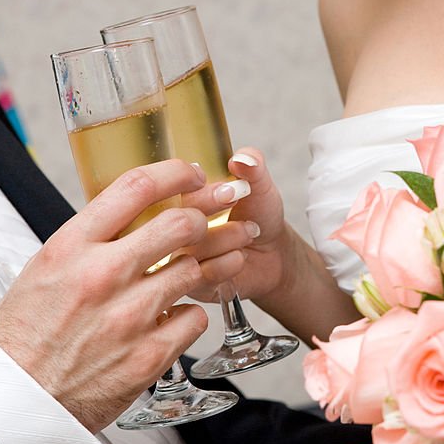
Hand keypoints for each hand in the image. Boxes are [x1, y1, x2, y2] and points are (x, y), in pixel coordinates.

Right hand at [0, 160, 210, 432]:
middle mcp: (102, 275)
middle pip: (179, 224)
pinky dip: (193, 312)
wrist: (18, 399)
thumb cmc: (29, 331)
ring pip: (195, 270)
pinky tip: (184, 312)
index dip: (175, 173)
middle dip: (208, 214)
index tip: (193, 173)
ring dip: (215, 259)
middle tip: (220, 213)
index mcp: (71, 247)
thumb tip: (136, 216)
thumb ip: (91, 241)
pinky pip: (195, 318)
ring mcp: (130, 316)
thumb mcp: (46, 269)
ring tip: (229, 252)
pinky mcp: (150, 354)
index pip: (135, 188)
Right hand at [179, 148, 295, 302]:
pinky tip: (240, 256)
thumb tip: (242, 158)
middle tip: (238, 203)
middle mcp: (171, 230)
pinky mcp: (190, 286)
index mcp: (178, 200)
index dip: (199, 189)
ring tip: (250, 231)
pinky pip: (201, 275)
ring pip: (190, 248)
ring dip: (227, 236)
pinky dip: (228, 263)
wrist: (274, 254)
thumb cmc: (259, 215)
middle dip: (211, 208)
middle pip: (173, 219)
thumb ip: (252, 166)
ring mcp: (177, 259)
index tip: (228, 188)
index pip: (169, 191)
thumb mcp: (259, 186)